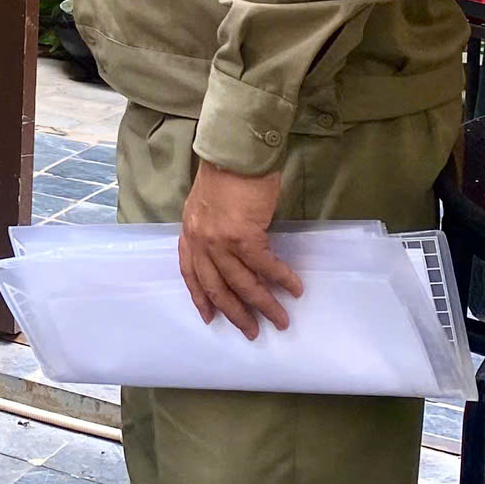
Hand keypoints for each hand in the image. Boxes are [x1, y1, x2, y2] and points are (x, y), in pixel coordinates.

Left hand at [178, 160, 300, 338]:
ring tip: (280, 319)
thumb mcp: (209, 204)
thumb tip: (234, 250)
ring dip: (263, 305)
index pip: (190, 273)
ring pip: (242, 284)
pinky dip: (281, 279)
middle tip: (251, 331)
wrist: (236, 152)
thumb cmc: (227, 172)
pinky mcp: (243, 236)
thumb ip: (214, 229)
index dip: (200, 297)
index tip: (209, 317)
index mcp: (190, 232)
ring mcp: (220, 240)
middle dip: (235, 312)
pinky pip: (265, 267)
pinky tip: (294, 288)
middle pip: (216, 287)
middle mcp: (200, 240)